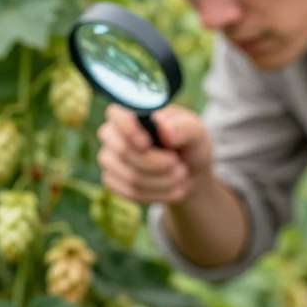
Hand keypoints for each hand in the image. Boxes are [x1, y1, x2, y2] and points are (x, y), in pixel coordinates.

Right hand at [96, 104, 212, 204]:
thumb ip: (183, 127)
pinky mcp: (112, 180)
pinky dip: (157, 194)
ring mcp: (109, 157)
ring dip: (162, 181)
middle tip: (178, 165)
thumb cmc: (189, 144)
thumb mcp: (196, 132)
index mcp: (133, 112)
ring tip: (182, 176)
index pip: (115, 114)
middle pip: (123, 151)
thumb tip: (164, 128)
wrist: (188, 171)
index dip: (128, 130)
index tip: (147, 143)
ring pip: (130, 176)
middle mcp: (114, 133)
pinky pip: (130, 192)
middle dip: (156, 163)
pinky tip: (173, 190)